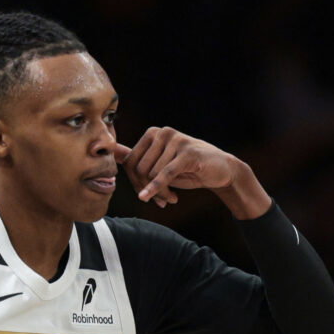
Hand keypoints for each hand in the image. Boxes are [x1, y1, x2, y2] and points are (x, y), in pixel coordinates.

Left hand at [121, 127, 269, 217]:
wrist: (220, 170)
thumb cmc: (188, 169)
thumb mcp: (160, 164)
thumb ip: (139, 158)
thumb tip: (113, 152)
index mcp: (153, 134)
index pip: (130, 162)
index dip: (135, 183)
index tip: (146, 195)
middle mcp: (162, 133)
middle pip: (140, 169)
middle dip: (148, 189)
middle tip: (162, 201)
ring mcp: (175, 140)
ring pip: (153, 175)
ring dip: (161, 193)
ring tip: (171, 198)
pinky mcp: (187, 152)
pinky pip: (166, 173)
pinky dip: (158, 187)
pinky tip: (158, 199)